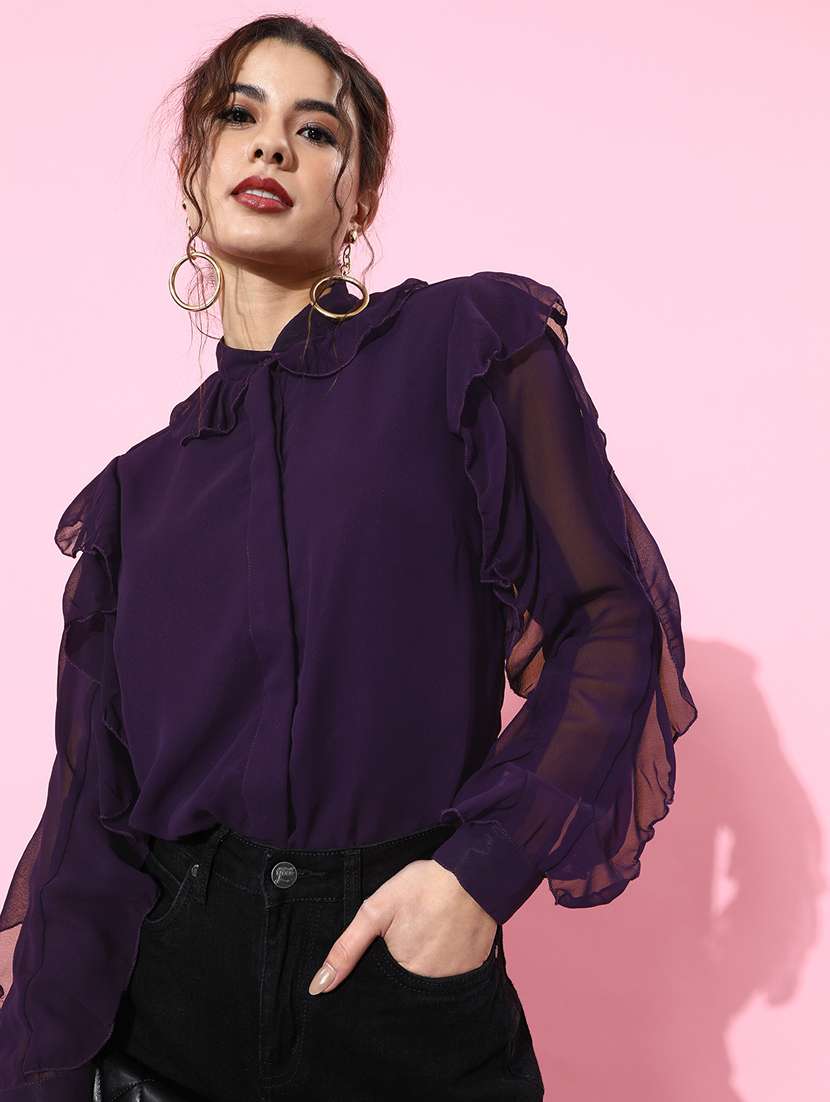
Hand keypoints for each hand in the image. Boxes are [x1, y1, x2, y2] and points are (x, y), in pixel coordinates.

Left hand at [308, 858, 497, 994]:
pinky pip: (454, 976)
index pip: (382, 991)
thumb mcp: (375, 910)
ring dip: (426, 966)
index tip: (385, 952)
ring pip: (430, 983)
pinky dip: (447, 962)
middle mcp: (430, 987)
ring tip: (425, 937)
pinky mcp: (475, 970)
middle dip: (401, 970)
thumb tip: (319, 986)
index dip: (380, 973)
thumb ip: (347, 949)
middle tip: (409, 937)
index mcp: (403, 975)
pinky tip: (444, 939)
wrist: (474, 873)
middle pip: (406, 988)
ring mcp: (456, 980)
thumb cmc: (421, 888)